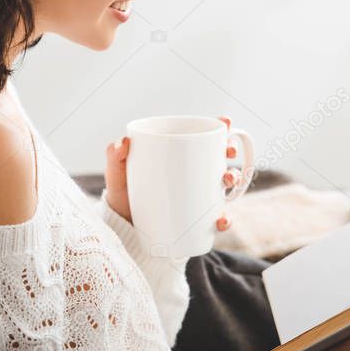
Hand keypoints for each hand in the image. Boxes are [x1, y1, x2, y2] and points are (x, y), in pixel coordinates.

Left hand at [104, 115, 241, 230]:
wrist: (123, 228)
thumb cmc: (123, 195)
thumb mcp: (117, 175)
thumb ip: (115, 157)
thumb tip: (123, 143)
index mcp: (179, 156)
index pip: (203, 137)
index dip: (220, 127)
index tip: (225, 122)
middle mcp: (194, 173)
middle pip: (221, 156)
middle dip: (232, 150)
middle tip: (228, 152)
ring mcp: (199, 195)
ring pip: (225, 184)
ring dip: (233, 179)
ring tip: (226, 182)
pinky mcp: (200, 219)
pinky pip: (218, 218)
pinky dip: (224, 219)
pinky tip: (221, 220)